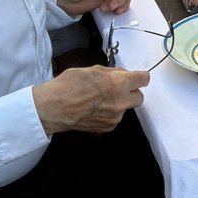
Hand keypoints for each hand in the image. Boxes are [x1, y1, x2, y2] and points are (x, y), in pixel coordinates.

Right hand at [33, 65, 147, 134]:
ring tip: (99, 99)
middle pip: (140, 97)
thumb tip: (121, 74)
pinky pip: (115, 118)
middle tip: (118, 88)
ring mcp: (115, 117)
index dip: (140, 77)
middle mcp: (120, 102)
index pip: (143, 79)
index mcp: (118, 84)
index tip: (136, 77)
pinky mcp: (107, 128)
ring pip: (126, 108)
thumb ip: (111, 73)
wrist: (54, 108)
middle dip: (132, 92)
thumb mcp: (92, 70)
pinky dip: (109, 113)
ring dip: (119, 103)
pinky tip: (94, 109)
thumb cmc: (69, 84)